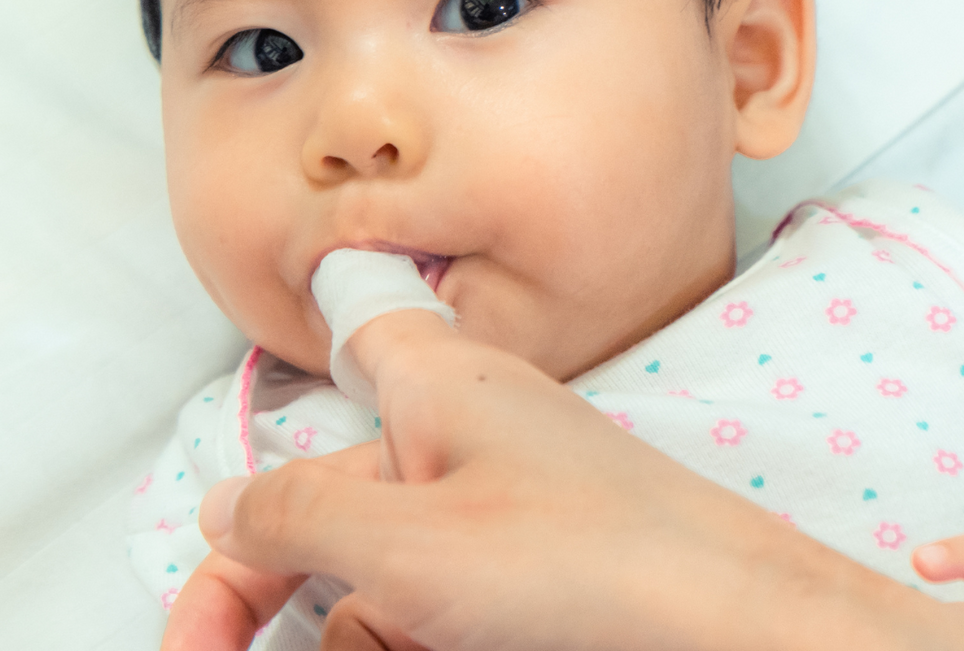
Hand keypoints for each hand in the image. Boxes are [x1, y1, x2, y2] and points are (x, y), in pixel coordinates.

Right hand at [166, 310, 963, 650]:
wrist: (741, 631)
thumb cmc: (597, 563)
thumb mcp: (410, 544)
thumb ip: (298, 522)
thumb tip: (221, 509)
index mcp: (434, 390)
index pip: (343, 343)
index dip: (296, 357)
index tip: (245, 398)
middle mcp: (462, 441)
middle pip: (325, 505)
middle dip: (260, 588)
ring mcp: (497, 517)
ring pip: (372, 579)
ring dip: (345, 634)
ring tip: (399, 646)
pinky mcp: (528, 583)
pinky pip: (430, 613)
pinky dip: (403, 639)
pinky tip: (427, 650)